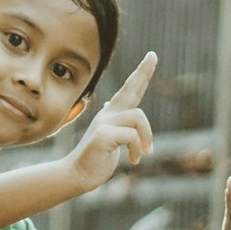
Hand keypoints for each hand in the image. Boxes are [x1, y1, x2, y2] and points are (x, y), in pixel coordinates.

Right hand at [66, 50, 156, 190]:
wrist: (77, 174)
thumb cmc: (96, 159)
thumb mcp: (111, 139)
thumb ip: (117, 124)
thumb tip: (113, 104)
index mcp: (112, 114)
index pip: (130, 90)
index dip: (142, 73)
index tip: (152, 56)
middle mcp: (108, 114)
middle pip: (130, 89)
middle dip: (143, 72)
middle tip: (153, 55)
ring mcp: (104, 123)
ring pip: (138, 117)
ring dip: (147, 137)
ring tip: (145, 152)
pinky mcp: (102, 135)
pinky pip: (131, 135)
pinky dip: (136, 149)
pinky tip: (133, 160)